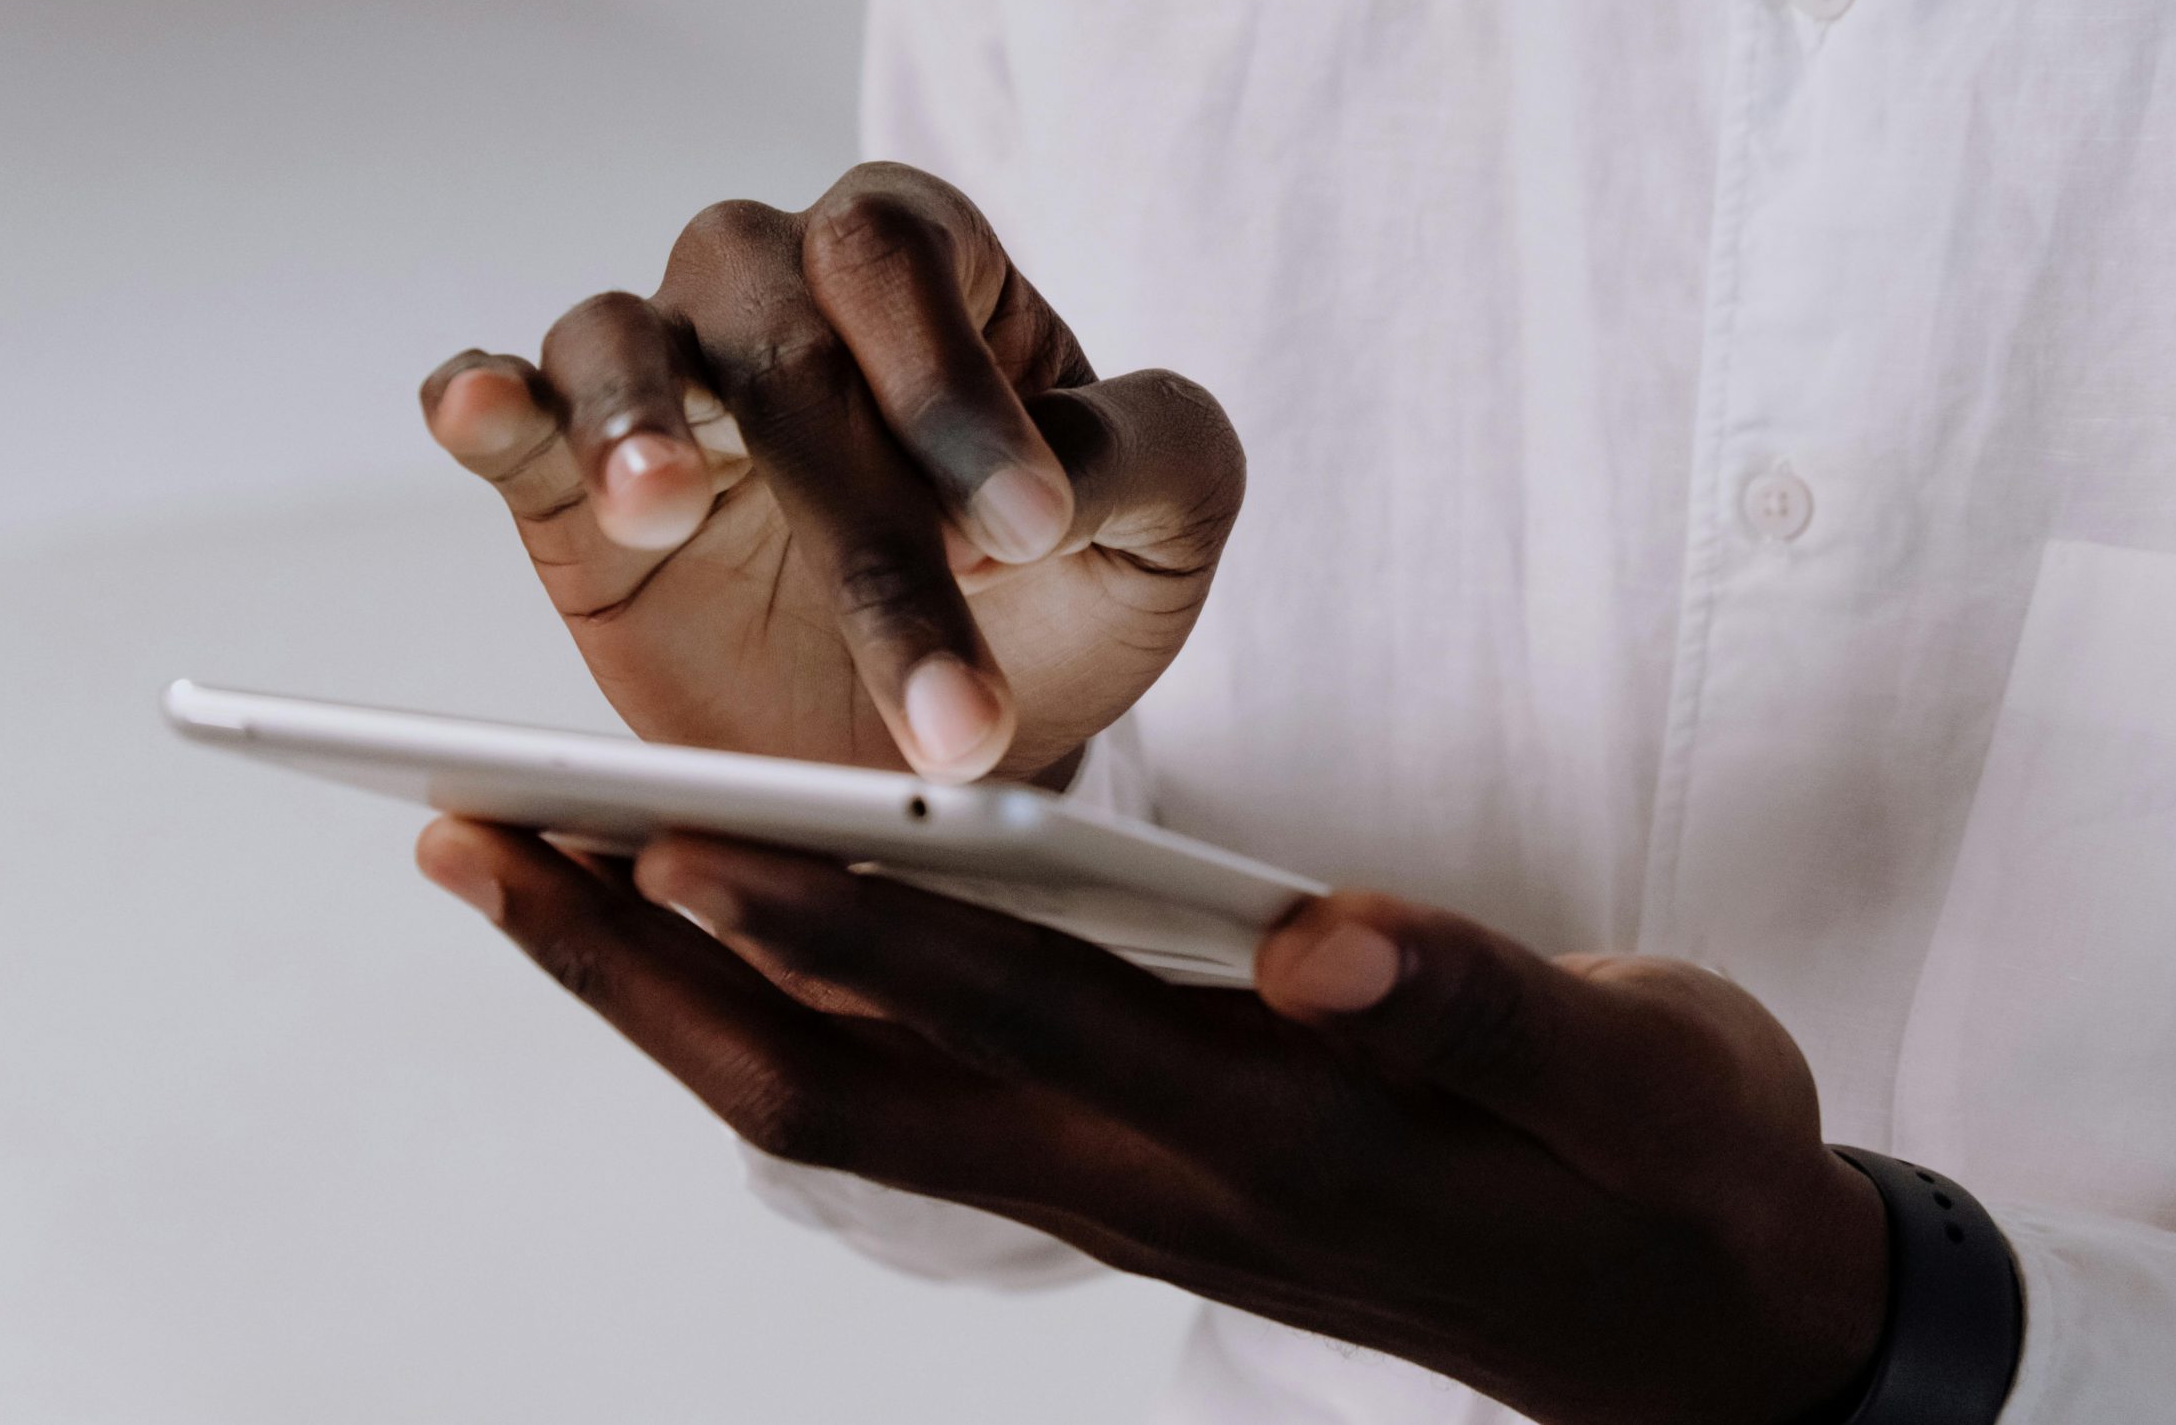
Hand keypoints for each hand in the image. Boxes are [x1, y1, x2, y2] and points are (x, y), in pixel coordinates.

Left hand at [416, 820, 1889, 1424]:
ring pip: (838, 1108)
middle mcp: (1148, 1173)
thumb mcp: (1644, 1080)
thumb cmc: (1675, 1181)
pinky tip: (716, 937)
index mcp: (1266, 1129)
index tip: (663, 832)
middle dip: (641, 966)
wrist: (1703, 1342)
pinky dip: (775, 1017)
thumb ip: (1485, 1006)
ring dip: (667, 999)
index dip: (834, 919)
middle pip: (837, 1085)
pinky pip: (902, 1107)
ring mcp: (1119, 1191)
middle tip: (473, 841)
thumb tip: (1315, 937)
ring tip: (535, 873)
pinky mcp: (1129, 1176)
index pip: (1005, 1007)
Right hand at [418, 163, 1243, 783]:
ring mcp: (661, 382)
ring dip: (634, 416)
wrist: (944, 740)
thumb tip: (1057, 467)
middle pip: (777, 335)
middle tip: (933, 693)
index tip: (1028, 537)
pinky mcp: (559, 494)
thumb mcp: (1161, 531)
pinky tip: (479, 408)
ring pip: (617, 340)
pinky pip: (502, 413)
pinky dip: (482, 403)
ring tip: (657, 501)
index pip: (904, 265)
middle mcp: (776, 292)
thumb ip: (1150, 455)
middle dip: (856, 511)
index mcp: (923, 271)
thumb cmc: (1061, 601)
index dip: (954, 388)